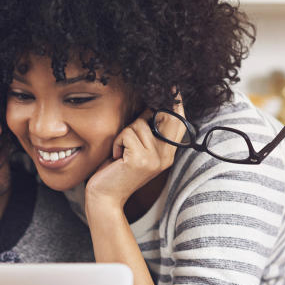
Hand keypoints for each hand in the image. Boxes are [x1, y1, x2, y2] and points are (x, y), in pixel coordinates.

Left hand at [85, 94, 185, 208]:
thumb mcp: (137, 150)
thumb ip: (148, 133)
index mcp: (168, 153)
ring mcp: (155, 159)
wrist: (105, 198)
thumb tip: (152, 107)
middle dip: (149, 111)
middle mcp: (166, 156)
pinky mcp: (140, 160)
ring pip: (139, 124)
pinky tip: (117, 158)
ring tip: (121, 152)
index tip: (174, 86)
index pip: (179, 123)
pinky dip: (118, 142)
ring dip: (124, 135)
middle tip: (141, 114)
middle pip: (164, 116)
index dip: (176, 103)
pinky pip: (127, 134)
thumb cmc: (116, 171)